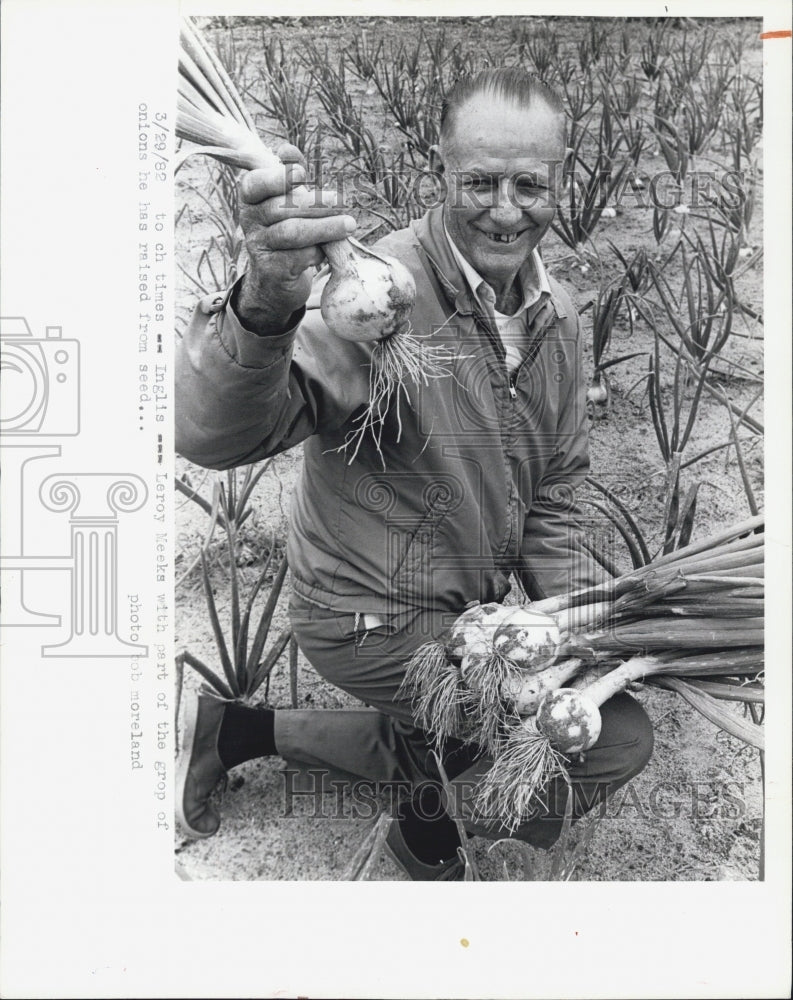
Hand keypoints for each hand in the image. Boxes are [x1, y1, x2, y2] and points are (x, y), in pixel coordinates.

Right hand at [235, 143, 356, 334]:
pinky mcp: (273, 271)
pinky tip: (326, 251)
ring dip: (325, 227)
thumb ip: (290, 173)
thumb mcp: (287, 200)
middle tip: (342, 201)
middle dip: (316, 204)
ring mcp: (260, 247)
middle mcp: (249, 221)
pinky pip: (299, 257)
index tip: (303, 174)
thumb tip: (287, 149)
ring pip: (292, 233)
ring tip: (349, 225)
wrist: (276, 279)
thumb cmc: (285, 229)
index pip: (255, 183)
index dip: (277, 177)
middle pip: (282, 208)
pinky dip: (317, 252)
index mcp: (250, 198)